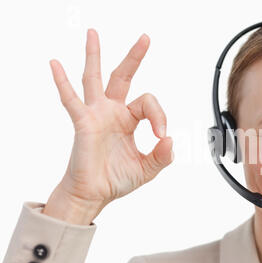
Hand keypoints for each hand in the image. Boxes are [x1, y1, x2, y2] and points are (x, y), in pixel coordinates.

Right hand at [44, 29, 173, 224]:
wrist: (94, 194)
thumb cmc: (116, 179)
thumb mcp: (147, 168)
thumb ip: (162, 156)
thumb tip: (170, 140)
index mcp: (129, 120)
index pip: (149, 104)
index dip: (159, 116)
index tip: (161, 135)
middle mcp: (113, 112)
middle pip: (122, 77)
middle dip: (134, 57)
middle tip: (145, 38)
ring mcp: (96, 115)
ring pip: (94, 79)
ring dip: (94, 56)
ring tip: (94, 33)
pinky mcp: (83, 123)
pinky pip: (71, 100)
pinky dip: (62, 82)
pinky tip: (55, 64)